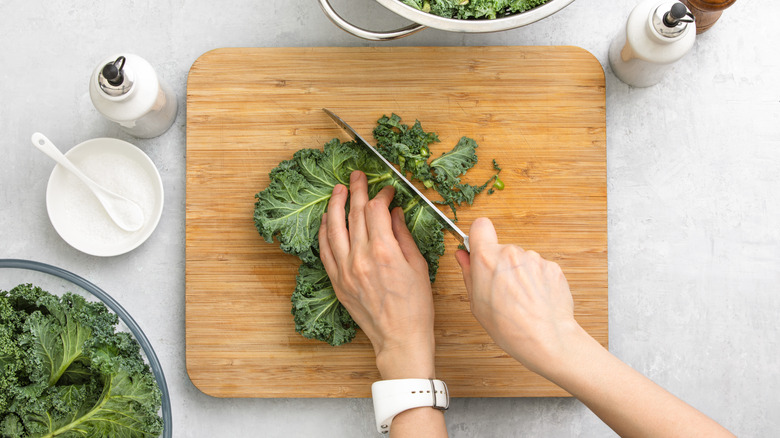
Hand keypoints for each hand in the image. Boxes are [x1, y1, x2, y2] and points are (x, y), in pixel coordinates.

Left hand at [318, 171, 435, 378]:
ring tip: (338, 189)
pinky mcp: (337, 282)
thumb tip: (394, 213)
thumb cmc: (415, 307)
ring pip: (334, 228)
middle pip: (355, 213)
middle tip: (358, 176)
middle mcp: (360, 257)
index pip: (377, 210)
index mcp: (384, 251)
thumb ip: (403, 235)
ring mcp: (345, 270)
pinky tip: (326, 220)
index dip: (382, 194)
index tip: (387, 190)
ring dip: (335, 204)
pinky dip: (324, 231)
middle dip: (358, 190)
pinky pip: (325, 250)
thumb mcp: (418, 266)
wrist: (400, 338)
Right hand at [455, 217, 579, 374]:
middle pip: (502, 249)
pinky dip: (538, 281)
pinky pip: (540, 269)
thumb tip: (463, 256)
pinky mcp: (553, 267)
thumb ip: (469, 274)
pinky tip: (537, 301)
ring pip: (522, 260)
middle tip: (503, 291)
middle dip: (501, 265)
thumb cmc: (508, 327)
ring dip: (521, 274)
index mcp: (487, 259)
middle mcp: (511, 252)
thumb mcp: (476, 303)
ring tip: (523, 300)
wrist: (545, 338)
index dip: (479, 237)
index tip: (480, 250)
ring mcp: (535, 259)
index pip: (480, 226)